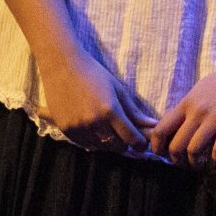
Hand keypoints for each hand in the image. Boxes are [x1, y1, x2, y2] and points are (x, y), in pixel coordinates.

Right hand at [32, 50, 158, 154]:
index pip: (130, 138)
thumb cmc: (93, 74)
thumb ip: (134, 111)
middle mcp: (94, 122)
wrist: (62, 68)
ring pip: (100, 147)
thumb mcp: (118, 89)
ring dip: (108, 143)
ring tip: (109, 130)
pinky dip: (93, 141)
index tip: (142, 144)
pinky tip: (95, 130)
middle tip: (126, 135)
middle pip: (116, 146)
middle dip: (124, 143)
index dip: (139, 144)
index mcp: (110, 110)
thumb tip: (153, 125)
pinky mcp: (65, 130)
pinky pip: (84, 144)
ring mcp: (78, 127)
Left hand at [148, 62, 215, 169]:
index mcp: (185, 103)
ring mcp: (214, 118)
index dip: (157, 147)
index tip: (162, 154)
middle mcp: (196, 112)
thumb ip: (184, 110)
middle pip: (176, 145)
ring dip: (194, 162)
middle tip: (182, 163)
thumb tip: (171, 128)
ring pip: (193, 150)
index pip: (160, 130)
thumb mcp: (197, 92)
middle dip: (176, 160)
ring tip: (199, 164)